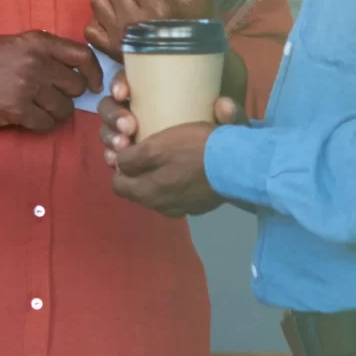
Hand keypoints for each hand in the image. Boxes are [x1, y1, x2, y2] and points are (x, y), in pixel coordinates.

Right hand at [0, 32, 101, 133]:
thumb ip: (41, 51)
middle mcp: (35, 62)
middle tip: (52, 97)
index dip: (93, 72)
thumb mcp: (11, 44)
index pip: (82, 55)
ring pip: (63, 108)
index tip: (94, 84)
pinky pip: (45, 124)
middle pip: (75, 85)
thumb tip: (70, 67)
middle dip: (68, 95)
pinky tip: (28, 119)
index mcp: (36, 42)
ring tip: (37, 109)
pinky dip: (41, 124)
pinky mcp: (16, 110)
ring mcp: (27, 86)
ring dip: (54, 112)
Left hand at [85, 0, 219, 60]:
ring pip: (97, 1)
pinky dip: (99, 22)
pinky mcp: (110, 50)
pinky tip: (115, 22)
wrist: (192, 63)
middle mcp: (134, 21)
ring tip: (125, 6)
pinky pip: (90, 27)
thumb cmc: (197, 25)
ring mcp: (120, 36)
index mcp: (157, 6)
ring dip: (109, 0)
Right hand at [98, 71, 244, 157]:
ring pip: (108, 130)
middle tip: (128, 128)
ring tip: (122, 147)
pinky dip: (111, 156)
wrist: (220, 164)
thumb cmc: (218, 135)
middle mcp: (137, 109)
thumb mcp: (228, 124)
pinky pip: (113, 154)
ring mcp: (130, 134)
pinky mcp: (131, 157)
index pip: (129, 80)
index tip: (126, 93)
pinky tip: (115, 162)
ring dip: (109, 137)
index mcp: (155, 92)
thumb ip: (231, 116)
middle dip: (114, 115)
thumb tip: (224, 106)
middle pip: (111, 106)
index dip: (120, 84)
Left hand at [106, 116, 233, 218]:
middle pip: (138, 191)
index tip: (127, 152)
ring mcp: (183, 208)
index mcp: (147, 193)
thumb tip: (120, 163)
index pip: (118, 186)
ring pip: (160, 194)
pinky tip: (188, 169)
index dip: (119, 168)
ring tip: (168, 160)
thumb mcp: (155, 148)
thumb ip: (132, 160)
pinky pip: (181, 195)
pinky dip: (179, 184)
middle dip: (138, 174)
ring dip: (159, 179)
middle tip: (146, 153)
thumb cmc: (193, 151)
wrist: (237, 165)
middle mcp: (161, 206)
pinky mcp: (201, 205)